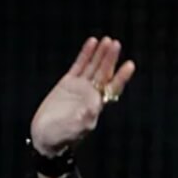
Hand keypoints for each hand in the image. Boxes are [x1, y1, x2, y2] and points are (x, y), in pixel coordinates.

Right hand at [30, 37, 135, 156]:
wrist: (46, 137)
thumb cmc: (62, 137)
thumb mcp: (73, 129)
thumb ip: (83, 119)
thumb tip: (92, 109)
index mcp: (97, 105)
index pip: (112, 87)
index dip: (121, 76)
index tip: (130, 65)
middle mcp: (92, 94)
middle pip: (104, 73)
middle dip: (110, 59)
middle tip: (116, 44)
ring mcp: (80, 87)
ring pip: (93, 67)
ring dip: (100, 54)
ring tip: (107, 40)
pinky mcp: (67, 83)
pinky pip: (79, 66)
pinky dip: (85, 55)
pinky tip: (91, 43)